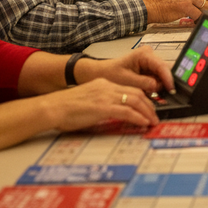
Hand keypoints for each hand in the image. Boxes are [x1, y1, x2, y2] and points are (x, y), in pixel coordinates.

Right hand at [42, 78, 158, 130]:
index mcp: (103, 84)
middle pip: (137, 93)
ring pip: (136, 101)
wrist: (52, 107)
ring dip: (147, 112)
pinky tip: (143, 123)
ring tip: (152, 121)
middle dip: (149, 105)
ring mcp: (106, 96)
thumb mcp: (87, 101)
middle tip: (155, 116)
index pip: (130, 89)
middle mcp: (107, 87)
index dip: (143, 99)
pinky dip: (138, 117)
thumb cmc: (64, 108)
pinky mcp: (103, 107)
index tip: (148, 108)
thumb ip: (101, 104)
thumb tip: (113, 114)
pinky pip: (127, 111)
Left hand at [76, 46, 172, 94]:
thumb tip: (157, 86)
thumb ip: (143, 83)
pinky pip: (157, 78)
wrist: (101, 74)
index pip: (161, 66)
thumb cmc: (110, 74)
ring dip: (158, 86)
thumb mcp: (126, 80)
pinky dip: (154, 87)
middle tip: (161, 95)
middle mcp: (150, 55)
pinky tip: (148, 92)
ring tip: (150, 94)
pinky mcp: (149, 69)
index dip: (168, 78)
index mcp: (144, 54)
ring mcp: (150, 62)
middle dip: (163, 83)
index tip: (171, 89)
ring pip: (162, 76)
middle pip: (164, 70)